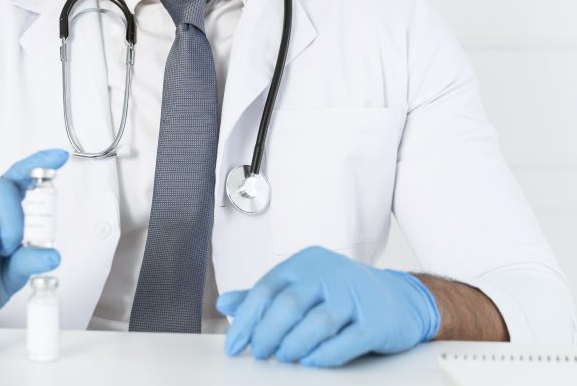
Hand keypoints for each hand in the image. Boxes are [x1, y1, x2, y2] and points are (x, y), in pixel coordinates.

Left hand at [216, 245, 439, 367]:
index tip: (234, 343)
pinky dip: (326, 353)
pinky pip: (347, 339)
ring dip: (294, 343)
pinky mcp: (375, 321)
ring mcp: (354, 296)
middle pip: (289, 304)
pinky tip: (311, 362)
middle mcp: (329, 274)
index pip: (268, 288)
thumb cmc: (342, 294)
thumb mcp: (303, 286)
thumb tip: (224, 303)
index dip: (247, 318)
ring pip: (317, 321)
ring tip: (282, 357)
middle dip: (267, 333)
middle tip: (258, 353)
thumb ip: (265, 296)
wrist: (400, 299)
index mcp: (306, 263)